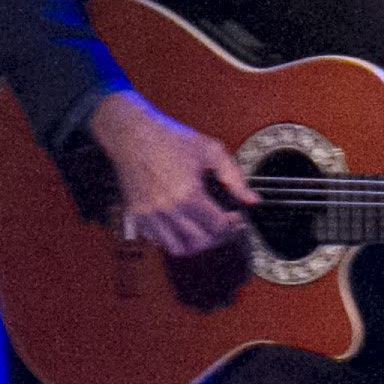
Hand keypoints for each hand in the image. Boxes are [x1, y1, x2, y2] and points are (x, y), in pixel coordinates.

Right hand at [90, 90, 254, 255]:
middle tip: (223, 226)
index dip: (233, 225)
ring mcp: (149, 215)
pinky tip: (181, 224)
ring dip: (195, 243)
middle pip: (200, 242)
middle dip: (217, 237)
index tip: (235, 216)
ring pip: (178, 248)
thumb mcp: (209, 150)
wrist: (130, 134)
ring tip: (203, 230)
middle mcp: (167, 208)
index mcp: (188, 193)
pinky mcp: (136, 216)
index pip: (218, 227)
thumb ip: (234, 177)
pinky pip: (158, 241)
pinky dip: (172, 238)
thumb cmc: (169, 138)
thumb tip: (252, 200)